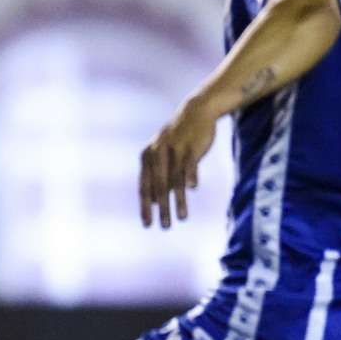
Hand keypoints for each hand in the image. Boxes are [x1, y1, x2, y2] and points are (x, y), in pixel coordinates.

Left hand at [139, 99, 219, 229]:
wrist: (195, 112)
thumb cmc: (178, 140)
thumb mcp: (164, 157)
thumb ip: (157, 178)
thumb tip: (151, 203)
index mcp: (147, 158)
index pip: (144, 187)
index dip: (145, 207)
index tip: (147, 225)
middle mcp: (157, 154)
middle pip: (159, 186)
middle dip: (161, 209)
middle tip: (164, 227)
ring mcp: (174, 149)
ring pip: (175, 179)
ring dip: (178, 200)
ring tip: (182, 218)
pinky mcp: (191, 146)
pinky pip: (190, 163)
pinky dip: (191, 175)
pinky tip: (193, 188)